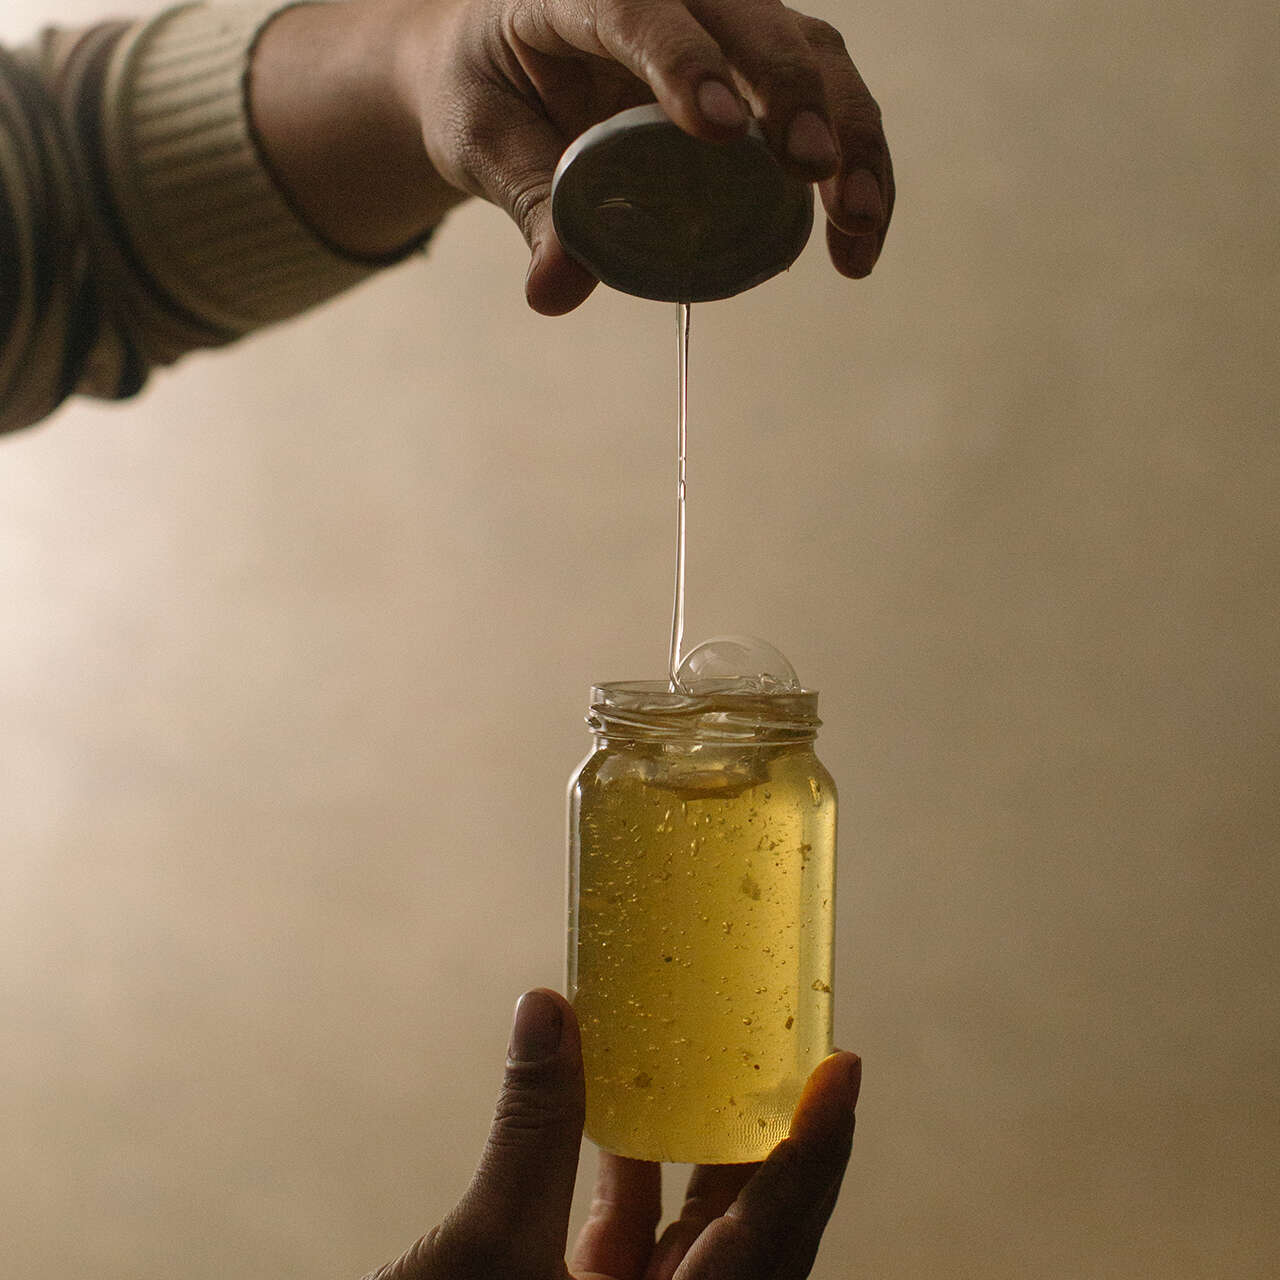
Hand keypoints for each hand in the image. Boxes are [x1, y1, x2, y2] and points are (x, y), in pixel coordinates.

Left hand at [250, 0, 892, 310]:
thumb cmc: (488, 97)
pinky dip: (855, 164)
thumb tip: (554, 294)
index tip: (720, 131)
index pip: (636, 6)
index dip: (682, 60)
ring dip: (850, 137)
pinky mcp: (759, 69)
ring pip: (812, 54)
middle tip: (813, 172)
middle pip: (751, 20)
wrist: (503, 70)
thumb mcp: (481, 145)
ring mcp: (723, 26)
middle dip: (793, 95)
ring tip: (857, 225)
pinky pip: (827, 99)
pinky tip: (859, 238)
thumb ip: (524, 205)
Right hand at [365, 988, 859, 1279]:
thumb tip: (546, 1009)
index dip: (815, 1148)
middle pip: (756, 1227)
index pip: (774, 1234)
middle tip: (792, 1043)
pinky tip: (619, 1109)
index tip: (842, 1065)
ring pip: (701, 1230)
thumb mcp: (484, 1252)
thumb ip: (528, 1132)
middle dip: (774, 1134)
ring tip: (717, 1056)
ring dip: (701, 1144)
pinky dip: (636, 1174)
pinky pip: (641, 1239)